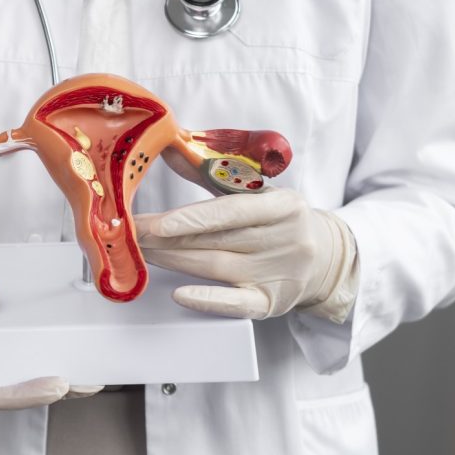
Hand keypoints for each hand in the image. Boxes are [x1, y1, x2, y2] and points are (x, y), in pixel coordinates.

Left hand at [135, 188, 357, 322]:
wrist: (326, 257)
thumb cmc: (280, 220)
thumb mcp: (256, 191)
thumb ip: (211, 173)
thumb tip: (169, 150)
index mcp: (283, 205)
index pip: (231, 212)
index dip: (190, 218)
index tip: (155, 223)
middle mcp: (285, 240)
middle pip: (214, 240)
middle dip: (165, 238)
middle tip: (129, 234)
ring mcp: (280, 274)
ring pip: (215, 267)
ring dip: (171, 260)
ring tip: (139, 251)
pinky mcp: (272, 302)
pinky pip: (236, 304)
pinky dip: (207, 300)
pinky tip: (180, 294)